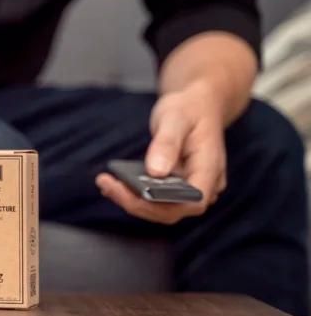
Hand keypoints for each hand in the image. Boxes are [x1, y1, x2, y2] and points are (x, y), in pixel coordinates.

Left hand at [96, 83, 226, 224]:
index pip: (192, 202)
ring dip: (131, 200)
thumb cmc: (189, 109)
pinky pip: (153, 199)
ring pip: (159, 209)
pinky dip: (132, 194)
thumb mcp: (176, 117)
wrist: (195, 105)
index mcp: (210, 170)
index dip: (162, 205)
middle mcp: (202, 186)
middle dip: (136, 203)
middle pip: (170, 210)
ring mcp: (188, 189)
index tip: (133, 193)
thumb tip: (156, 172)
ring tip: (105, 182)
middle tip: (106, 183)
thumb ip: (168, 143)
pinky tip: (111, 183)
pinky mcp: (173, 188)